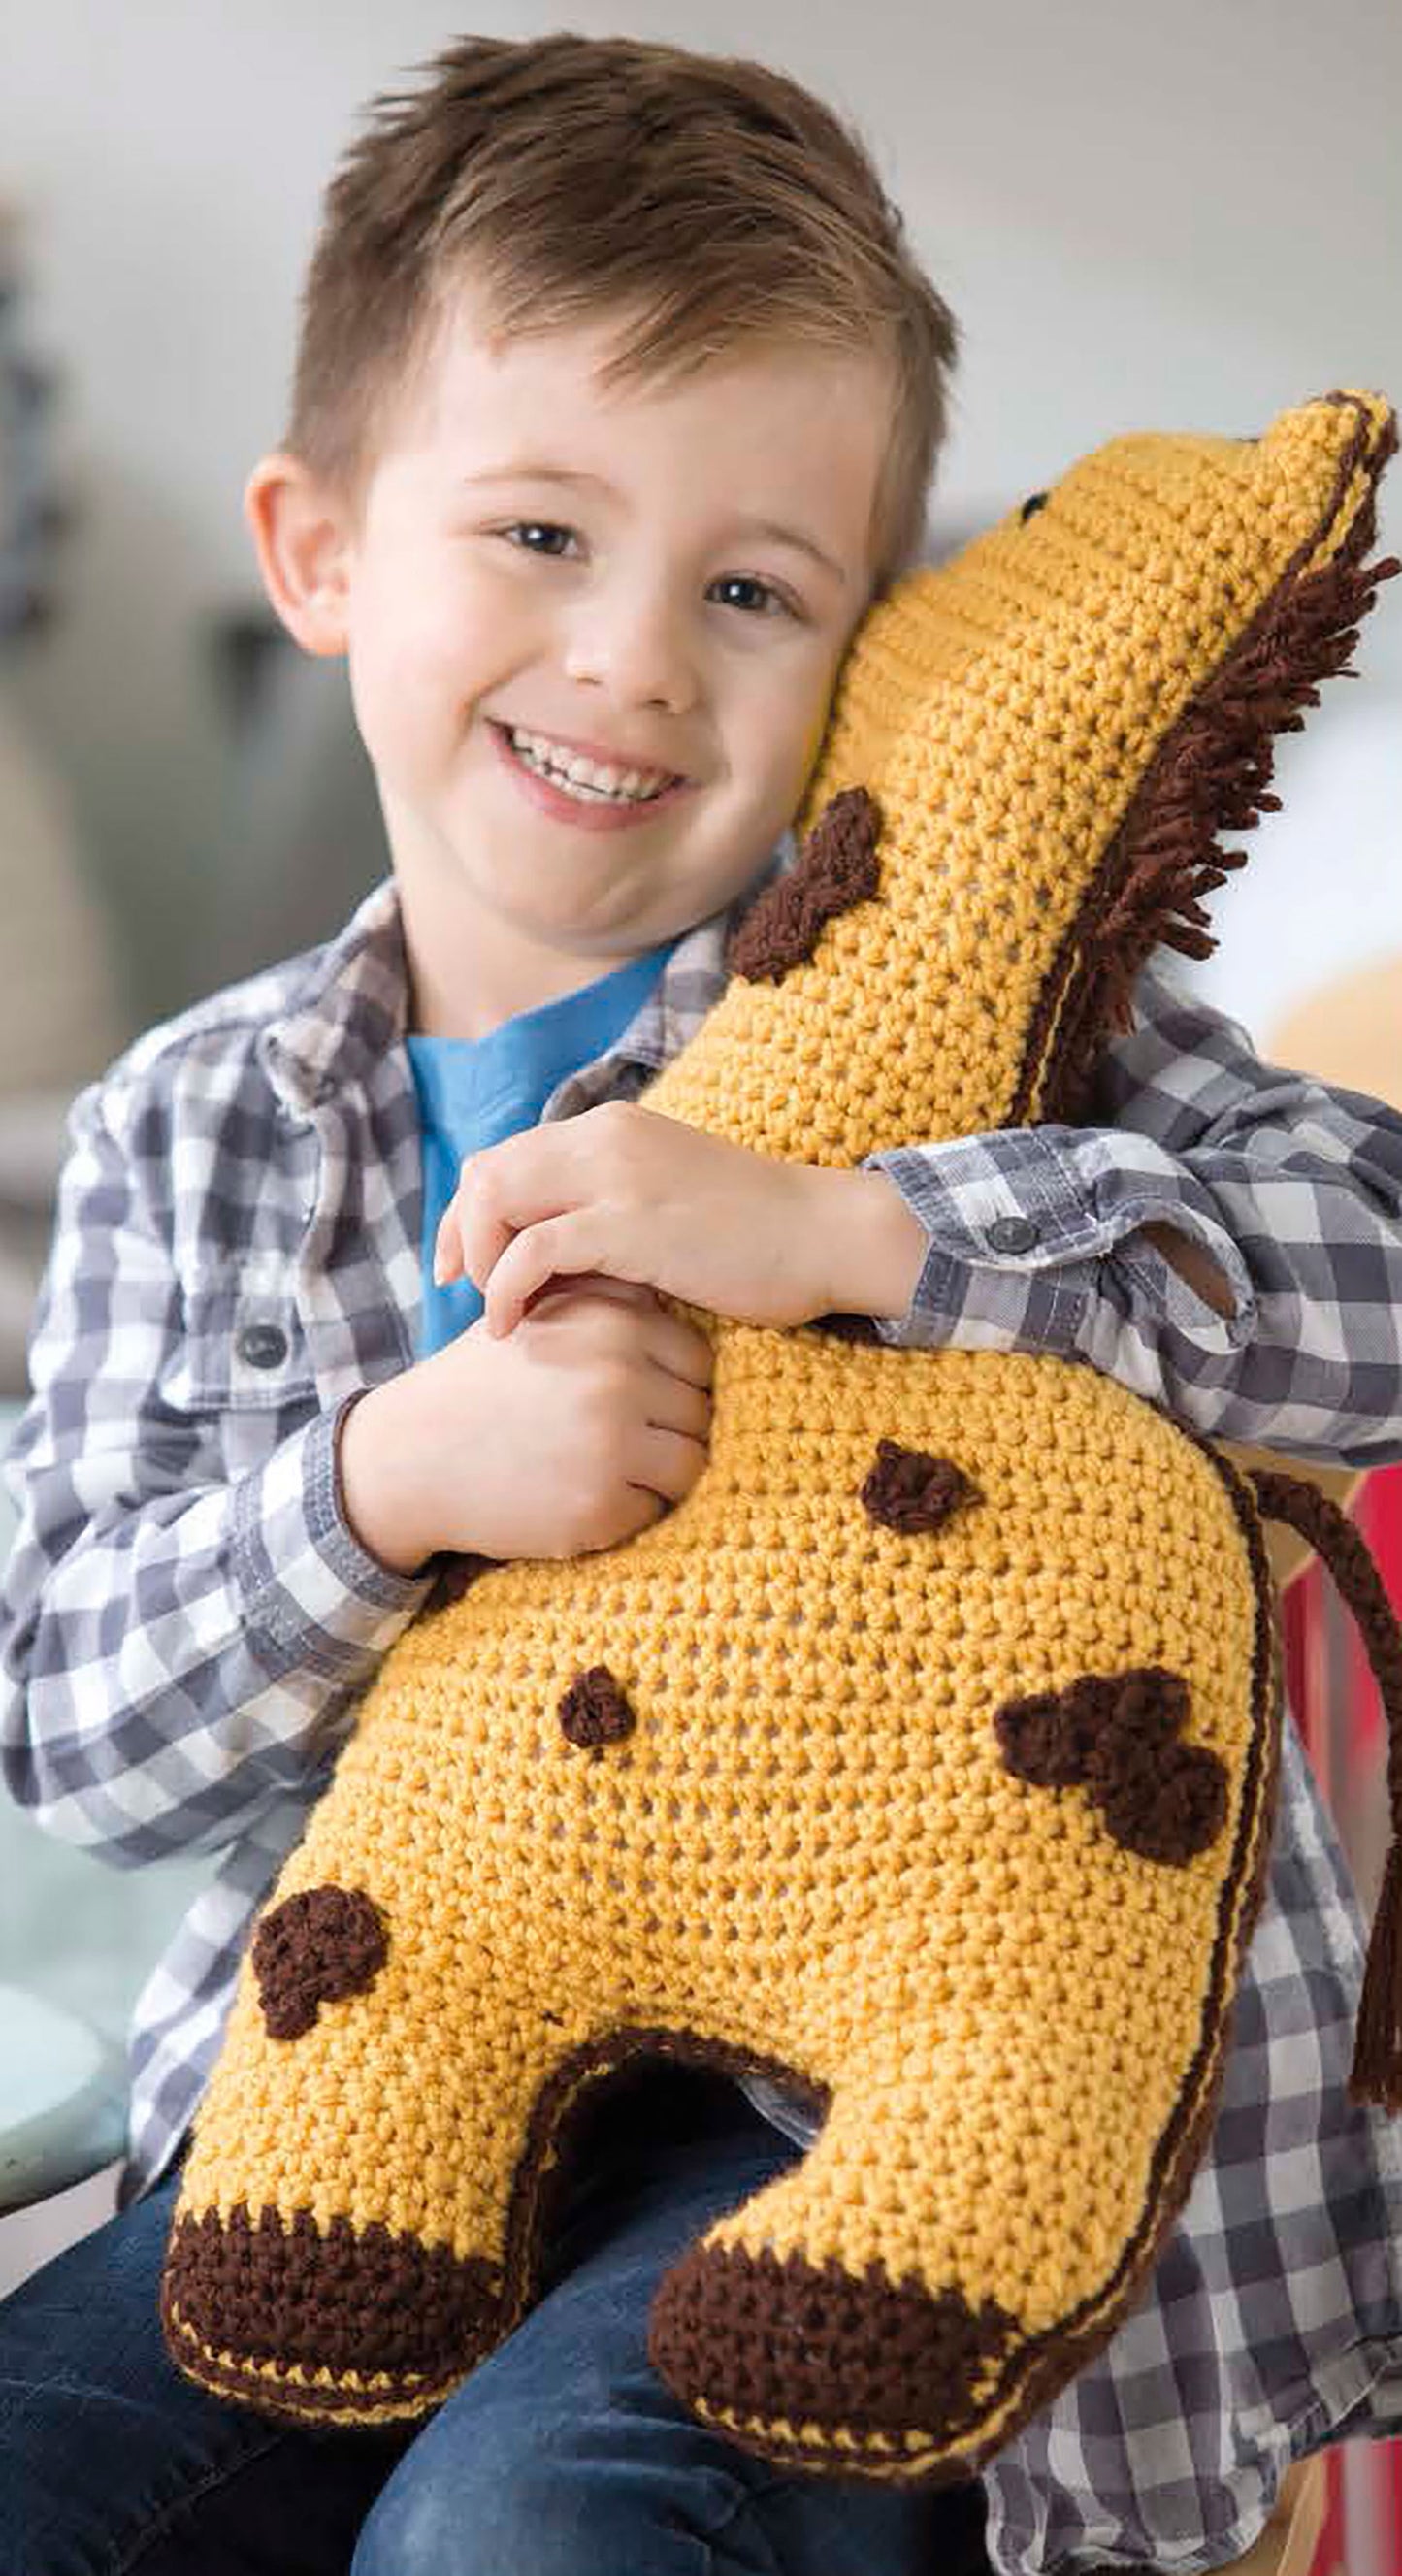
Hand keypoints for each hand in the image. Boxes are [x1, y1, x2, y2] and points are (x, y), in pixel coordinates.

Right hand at [337, 1276, 714, 1570]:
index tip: (636, 1399)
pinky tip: (576, 1494)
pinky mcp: (599, 1507)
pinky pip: (653, 1512)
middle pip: (701, 1414)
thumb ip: (610, 1292)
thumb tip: (683, 1276)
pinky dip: (625, 1511)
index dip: (673, 1383)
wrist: (412, 1456)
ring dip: (658, 1474)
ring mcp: (612, 1446)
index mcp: (614, 1323)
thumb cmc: (485, 1381)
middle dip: (670, 1429)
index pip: (698, 1361)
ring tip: (606, 1467)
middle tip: (619, 1439)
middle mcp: (619, 1378)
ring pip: (690, 1467)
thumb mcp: (540, 1310)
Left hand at [433, 1103, 919, 1335]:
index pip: (507, 1155)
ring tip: (499, 1310)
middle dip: (458, 1234)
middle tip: (459, 1290)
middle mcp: (605, 1137)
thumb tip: (557, 1250)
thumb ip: (613, 1207)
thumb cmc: (760, 1235)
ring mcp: (616, 1177)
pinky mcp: (629, 1226)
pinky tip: (515, 1325)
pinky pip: (531, 1251)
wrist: (829, 1235)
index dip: (470, 1211)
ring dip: (479, 1259)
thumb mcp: (669, 1201)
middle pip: (486, 1170)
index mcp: (613, 1127)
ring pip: (494, 1198)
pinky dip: (506, 1288)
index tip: (464, 1265)